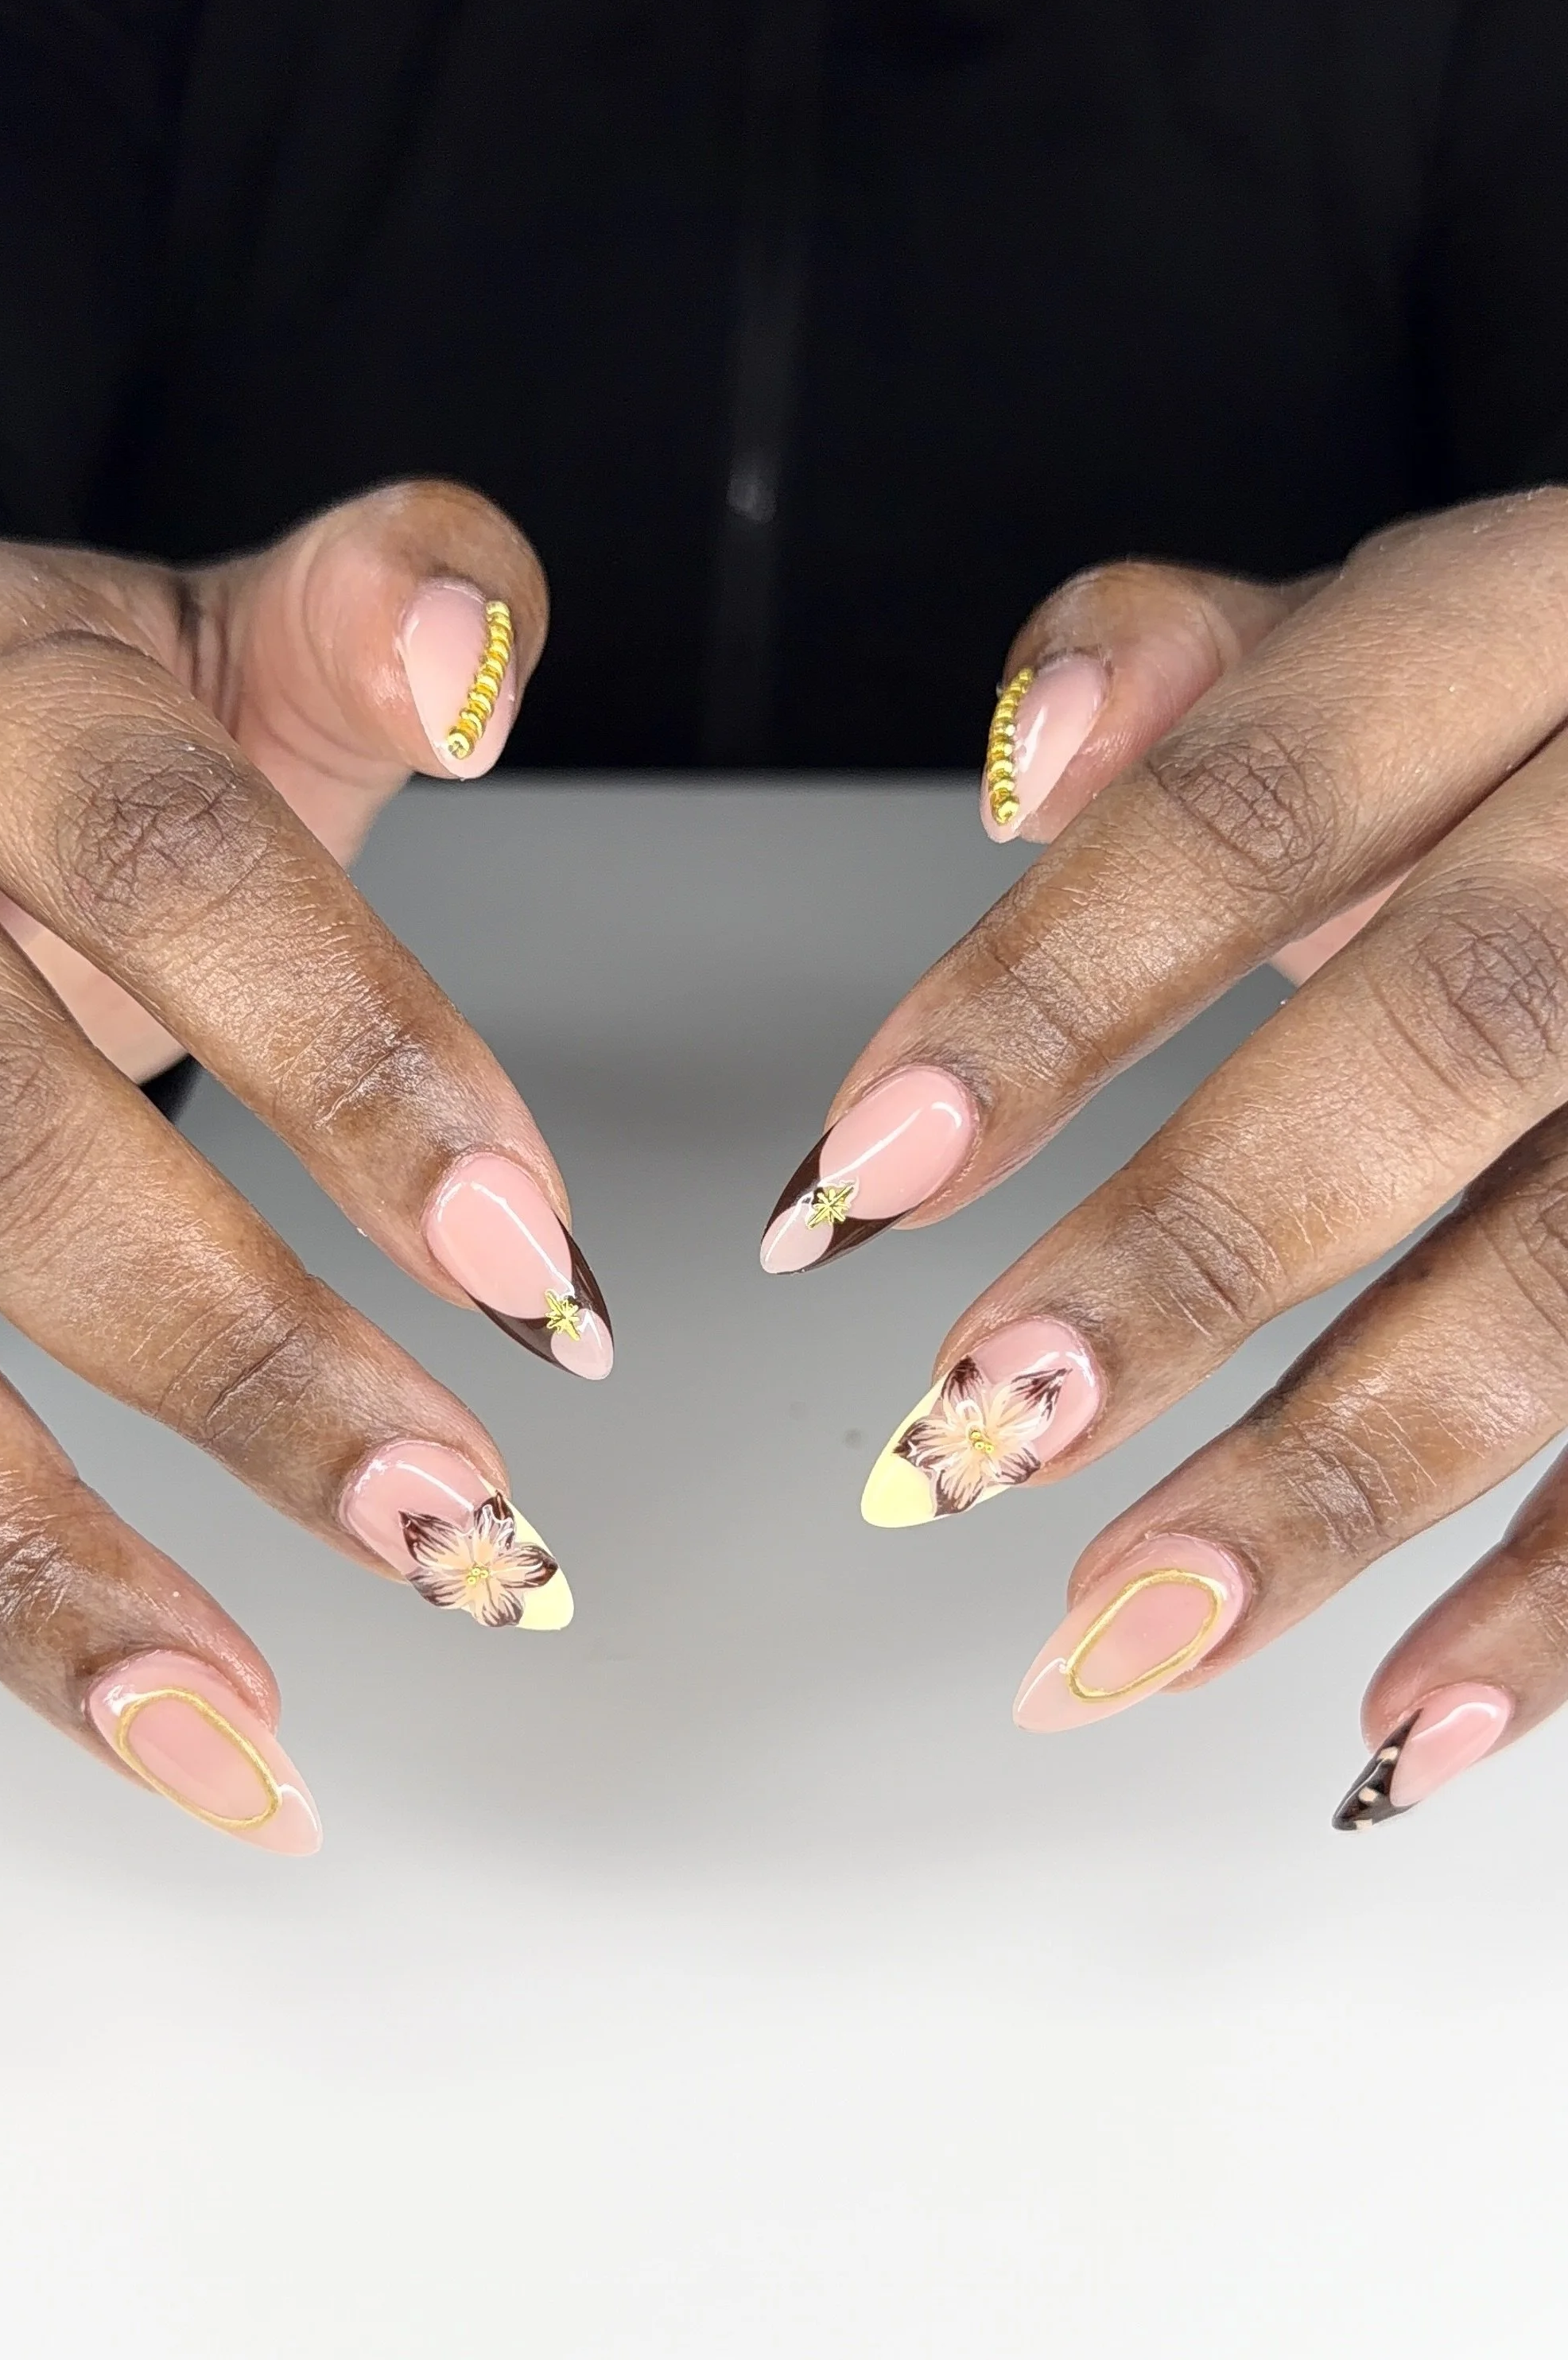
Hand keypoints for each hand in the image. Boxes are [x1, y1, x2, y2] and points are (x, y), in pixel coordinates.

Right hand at [0, 484, 611, 1850]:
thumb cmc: (13, 737)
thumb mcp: (184, 638)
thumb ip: (366, 618)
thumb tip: (480, 655)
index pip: (156, 847)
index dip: (354, 1056)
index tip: (539, 1273)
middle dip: (220, 1351)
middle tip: (449, 1527)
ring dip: (11, 1549)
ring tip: (226, 1732)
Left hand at [761, 492, 1567, 1828]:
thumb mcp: (1419, 634)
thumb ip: (1214, 671)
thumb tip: (1025, 760)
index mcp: (1540, 626)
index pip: (1269, 794)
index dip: (1052, 987)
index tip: (861, 1176)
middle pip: (1447, 1029)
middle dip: (1198, 1250)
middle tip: (978, 1427)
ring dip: (1345, 1476)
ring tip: (1130, 1635)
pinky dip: (1556, 1608)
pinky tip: (1403, 1732)